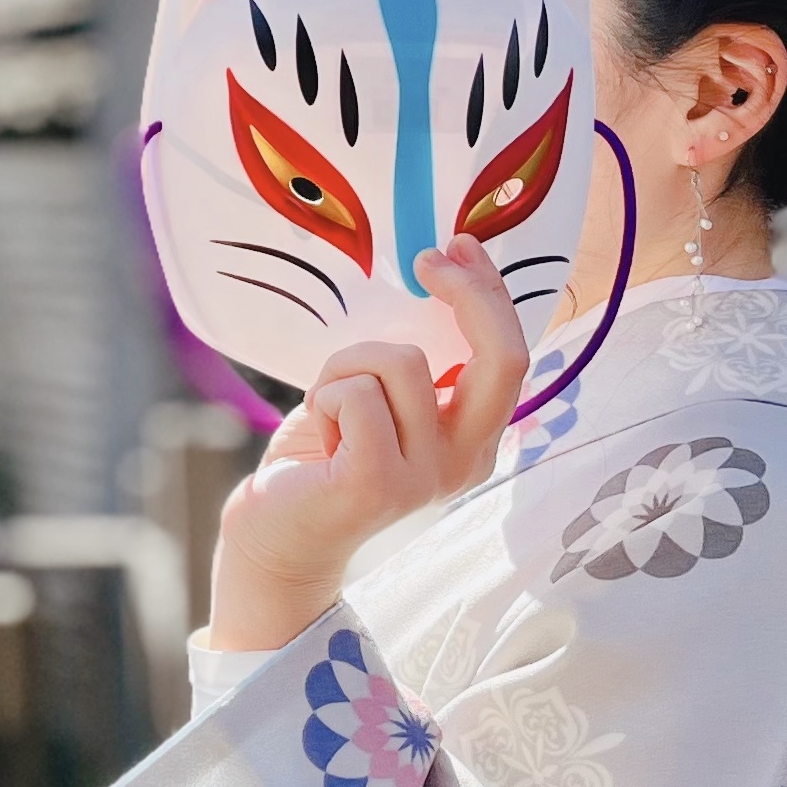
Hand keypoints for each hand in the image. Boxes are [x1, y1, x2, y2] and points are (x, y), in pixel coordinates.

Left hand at [201, 235, 529, 652]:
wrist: (275, 538)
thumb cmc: (323, 456)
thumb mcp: (380, 400)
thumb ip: (414, 365)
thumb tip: (436, 279)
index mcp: (474, 440)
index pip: (511, 357)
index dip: (491, 295)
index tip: (458, 248)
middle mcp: (466, 461)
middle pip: (500, 357)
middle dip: (469, 293)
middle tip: (427, 260)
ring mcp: (426, 477)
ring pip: (402, 362)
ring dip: (349, 364)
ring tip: (329, 406)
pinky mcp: (378, 482)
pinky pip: (356, 393)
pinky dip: (325, 395)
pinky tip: (317, 436)